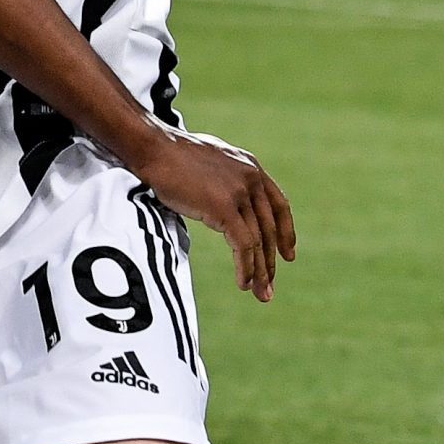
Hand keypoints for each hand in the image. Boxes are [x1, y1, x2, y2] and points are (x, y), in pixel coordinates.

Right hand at [131, 127, 296, 302]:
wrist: (155, 149)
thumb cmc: (171, 157)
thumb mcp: (210, 164)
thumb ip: (225, 179)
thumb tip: (223, 201)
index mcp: (251, 167)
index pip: (280, 204)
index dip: (286, 232)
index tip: (288, 254)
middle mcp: (251, 178)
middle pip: (269, 227)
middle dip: (270, 261)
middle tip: (269, 286)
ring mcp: (240, 192)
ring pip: (258, 240)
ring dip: (260, 271)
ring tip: (260, 293)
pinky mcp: (226, 207)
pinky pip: (243, 244)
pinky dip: (246, 268)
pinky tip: (243, 283)